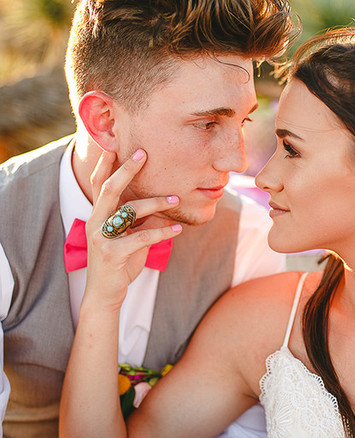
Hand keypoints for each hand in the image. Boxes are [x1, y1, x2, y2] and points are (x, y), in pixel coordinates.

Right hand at [85, 150, 181, 309]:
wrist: (104, 294)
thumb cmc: (119, 261)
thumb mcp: (130, 236)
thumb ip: (142, 219)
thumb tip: (166, 200)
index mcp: (97, 214)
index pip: (99, 183)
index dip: (107, 163)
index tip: (118, 143)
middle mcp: (95, 222)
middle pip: (109, 189)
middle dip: (126, 169)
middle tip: (143, 153)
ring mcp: (101, 238)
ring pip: (129, 211)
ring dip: (155, 202)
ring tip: (176, 197)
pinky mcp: (112, 254)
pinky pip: (141, 238)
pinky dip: (162, 232)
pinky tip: (177, 228)